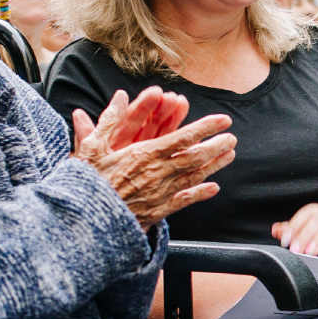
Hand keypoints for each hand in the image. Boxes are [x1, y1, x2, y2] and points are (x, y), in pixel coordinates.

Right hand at [71, 88, 235, 225]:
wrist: (85, 221)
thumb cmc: (86, 183)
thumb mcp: (91, 148)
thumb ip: (108, 121)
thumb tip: (120, 97)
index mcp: (143, 154)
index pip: (182, 137)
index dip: (205, 128)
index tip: (223, 120)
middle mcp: (157, 173)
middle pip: (194, 157)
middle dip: (216, 146)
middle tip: (232, 137)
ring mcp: (159, 193)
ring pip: (193, 177)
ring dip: (214, 165)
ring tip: (229, 155)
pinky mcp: (157, 211)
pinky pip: (183, 201)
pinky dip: (200, 194)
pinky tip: (213, 188)